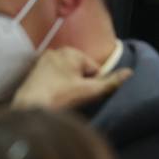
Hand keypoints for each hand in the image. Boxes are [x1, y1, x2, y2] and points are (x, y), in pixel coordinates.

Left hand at [11, 47, 132, 110]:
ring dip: (68, 86)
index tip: (84, 95)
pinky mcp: (34, 71)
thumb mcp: (89, 91)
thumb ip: (111, 82)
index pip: (94, 69)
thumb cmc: (60, 98)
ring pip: (67, 75)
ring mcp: (43, 60)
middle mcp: (56, 51)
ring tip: (61, 99)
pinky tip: (52, 97)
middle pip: (80, 71)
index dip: (93, 85)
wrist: (29, 107)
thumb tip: (130, 72)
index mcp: (71, 52)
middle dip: (80, 84)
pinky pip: (53, 78)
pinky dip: (56, 86)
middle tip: (72, 99)